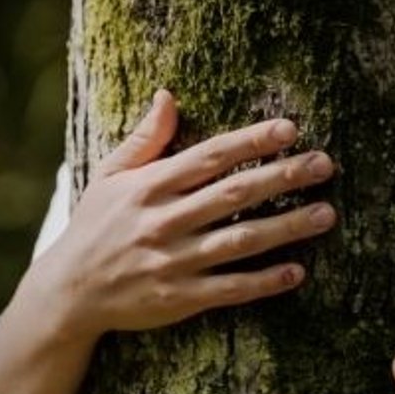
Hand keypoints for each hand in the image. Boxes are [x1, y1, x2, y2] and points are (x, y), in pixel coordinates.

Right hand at [15, 90, 337, 342]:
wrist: (67, 293)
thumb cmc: (94, 227)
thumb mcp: (109, 177)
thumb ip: (144, 139)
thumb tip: (168, 94)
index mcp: (149, 187)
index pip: (210, 156)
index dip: (252, 141)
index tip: (290, 129)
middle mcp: (164, 221)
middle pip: (234, 194)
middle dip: (282, 177)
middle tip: (325, 164)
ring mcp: (173, 262)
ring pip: (240, 241)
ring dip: (287, 227)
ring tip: (326, 214)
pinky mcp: (180, 299)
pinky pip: (230, 288)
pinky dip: (264, 281)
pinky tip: (297, 271)